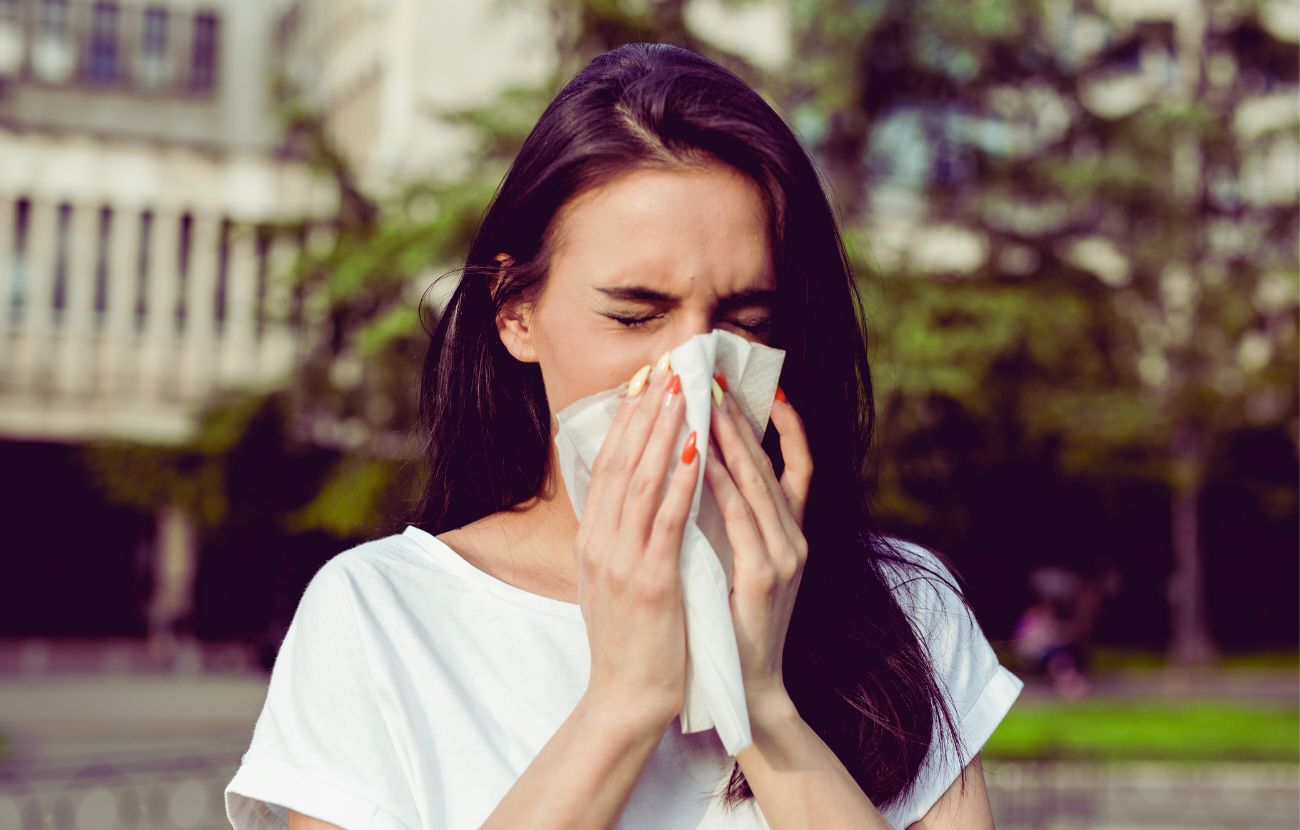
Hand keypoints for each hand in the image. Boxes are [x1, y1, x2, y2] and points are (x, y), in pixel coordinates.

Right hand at [575, 359, 700, 730]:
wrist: (626, 698)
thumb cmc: (628, 639)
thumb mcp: (610, 579)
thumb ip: (618, 535)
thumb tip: (631, 494)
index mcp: (591, 539)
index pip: (606, 464)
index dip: (626, 419)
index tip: (646, 382)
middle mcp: (599, 542)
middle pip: (620, 460)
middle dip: (646, 410)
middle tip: (667, 366)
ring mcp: (621, 559)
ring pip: (642, 479)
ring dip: (664, 430)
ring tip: (683, 390)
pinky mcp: (650, 580)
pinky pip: (668, 518)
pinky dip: (681, 479)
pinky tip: (698, 448)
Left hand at [703, 378, 811, 708]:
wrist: (747, 686)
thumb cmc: (734, 620)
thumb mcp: (740, 560)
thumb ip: (735, 520)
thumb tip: (708, 469)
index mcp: (790, 534)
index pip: (795, 465)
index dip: (785, 425)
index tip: (764, 385)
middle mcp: (795, 538)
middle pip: (773, 463)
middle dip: (744, 417)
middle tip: (718, 377)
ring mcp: (785, 557)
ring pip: (760, 483)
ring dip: (733, 440)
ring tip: (710, 401)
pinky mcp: (766, 578)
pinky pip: (742, 520)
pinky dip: (723, 485)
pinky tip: (703, 459)